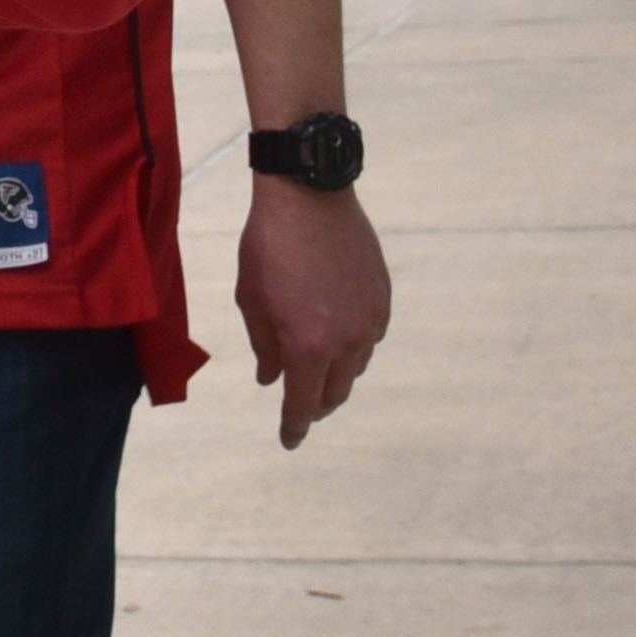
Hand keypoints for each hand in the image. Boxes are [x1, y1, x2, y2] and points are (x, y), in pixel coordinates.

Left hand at [236, 186, 390, 448]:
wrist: (309, 196)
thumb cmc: (269, 247)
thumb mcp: (252, 300)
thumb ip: (264, 346)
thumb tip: (270, 378)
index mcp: (309, 346)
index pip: (303, 404)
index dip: (294, 426)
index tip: (289, 440)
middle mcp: (347, 340)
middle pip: (335, 393)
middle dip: (316, 405)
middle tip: (301, 406)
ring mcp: (370, 318)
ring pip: (356, 366)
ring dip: (336, 374)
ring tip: (317, 367)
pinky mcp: (383, 297)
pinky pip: (370, 336)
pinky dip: (353, 345)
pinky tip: (337, 333)